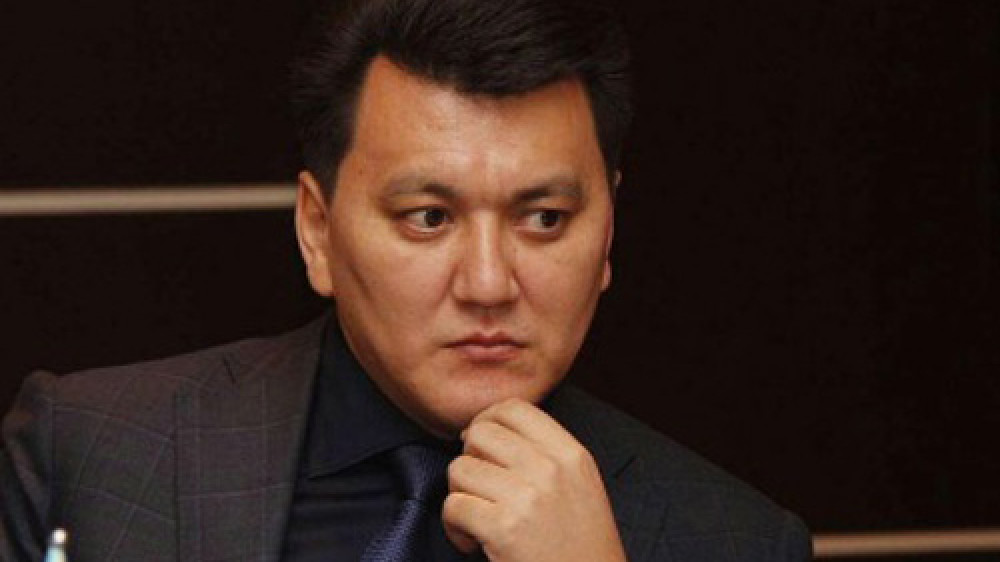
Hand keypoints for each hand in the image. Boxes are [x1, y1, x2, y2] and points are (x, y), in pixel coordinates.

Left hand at [442, 398, 626, 561]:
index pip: (514, 408)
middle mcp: (551, 469)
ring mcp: (528, 498)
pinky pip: (454, 506)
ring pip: (460, 468)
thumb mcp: (580, 486)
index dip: (487, 421)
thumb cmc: (580, 548)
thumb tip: (483, 430)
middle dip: (469, 458)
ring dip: (460, 496)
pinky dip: (454, 528)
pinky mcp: (504, 529)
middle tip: (479, 488)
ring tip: (477, 520)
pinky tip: (473, 543)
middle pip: (481, 432)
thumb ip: (544, 453)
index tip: (480, 447)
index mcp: (571, 455)